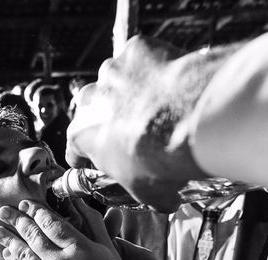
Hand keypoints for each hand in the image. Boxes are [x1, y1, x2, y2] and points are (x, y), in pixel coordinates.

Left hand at [0, 199, 137, 259]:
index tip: (25, 203)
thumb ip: (93, 224)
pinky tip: (8, 253)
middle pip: (34, 237)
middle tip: (3, 210)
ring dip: (10, 241)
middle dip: (17, 221)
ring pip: (25, 256)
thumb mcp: (109, 249)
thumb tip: (80, 201)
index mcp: (80, 250)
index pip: (52, 224)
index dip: (36, 212)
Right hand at [65, 36, 229, 211]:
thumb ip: (147, 195)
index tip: (99, 160)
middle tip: (136, 131)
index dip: (88, 156)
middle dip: (111, 118)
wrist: (191, 121)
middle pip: (94, 109)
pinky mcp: (136, 49)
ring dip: (131, 90)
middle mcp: (89, 99)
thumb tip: (165, 202)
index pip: (75, 148)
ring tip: (159, 104)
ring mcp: (112, 71)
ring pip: (117, 81)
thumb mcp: (149, 193)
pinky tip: (170, 82)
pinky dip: (153, 66)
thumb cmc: (160, 161)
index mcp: (82, 135)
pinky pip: (141, 57)